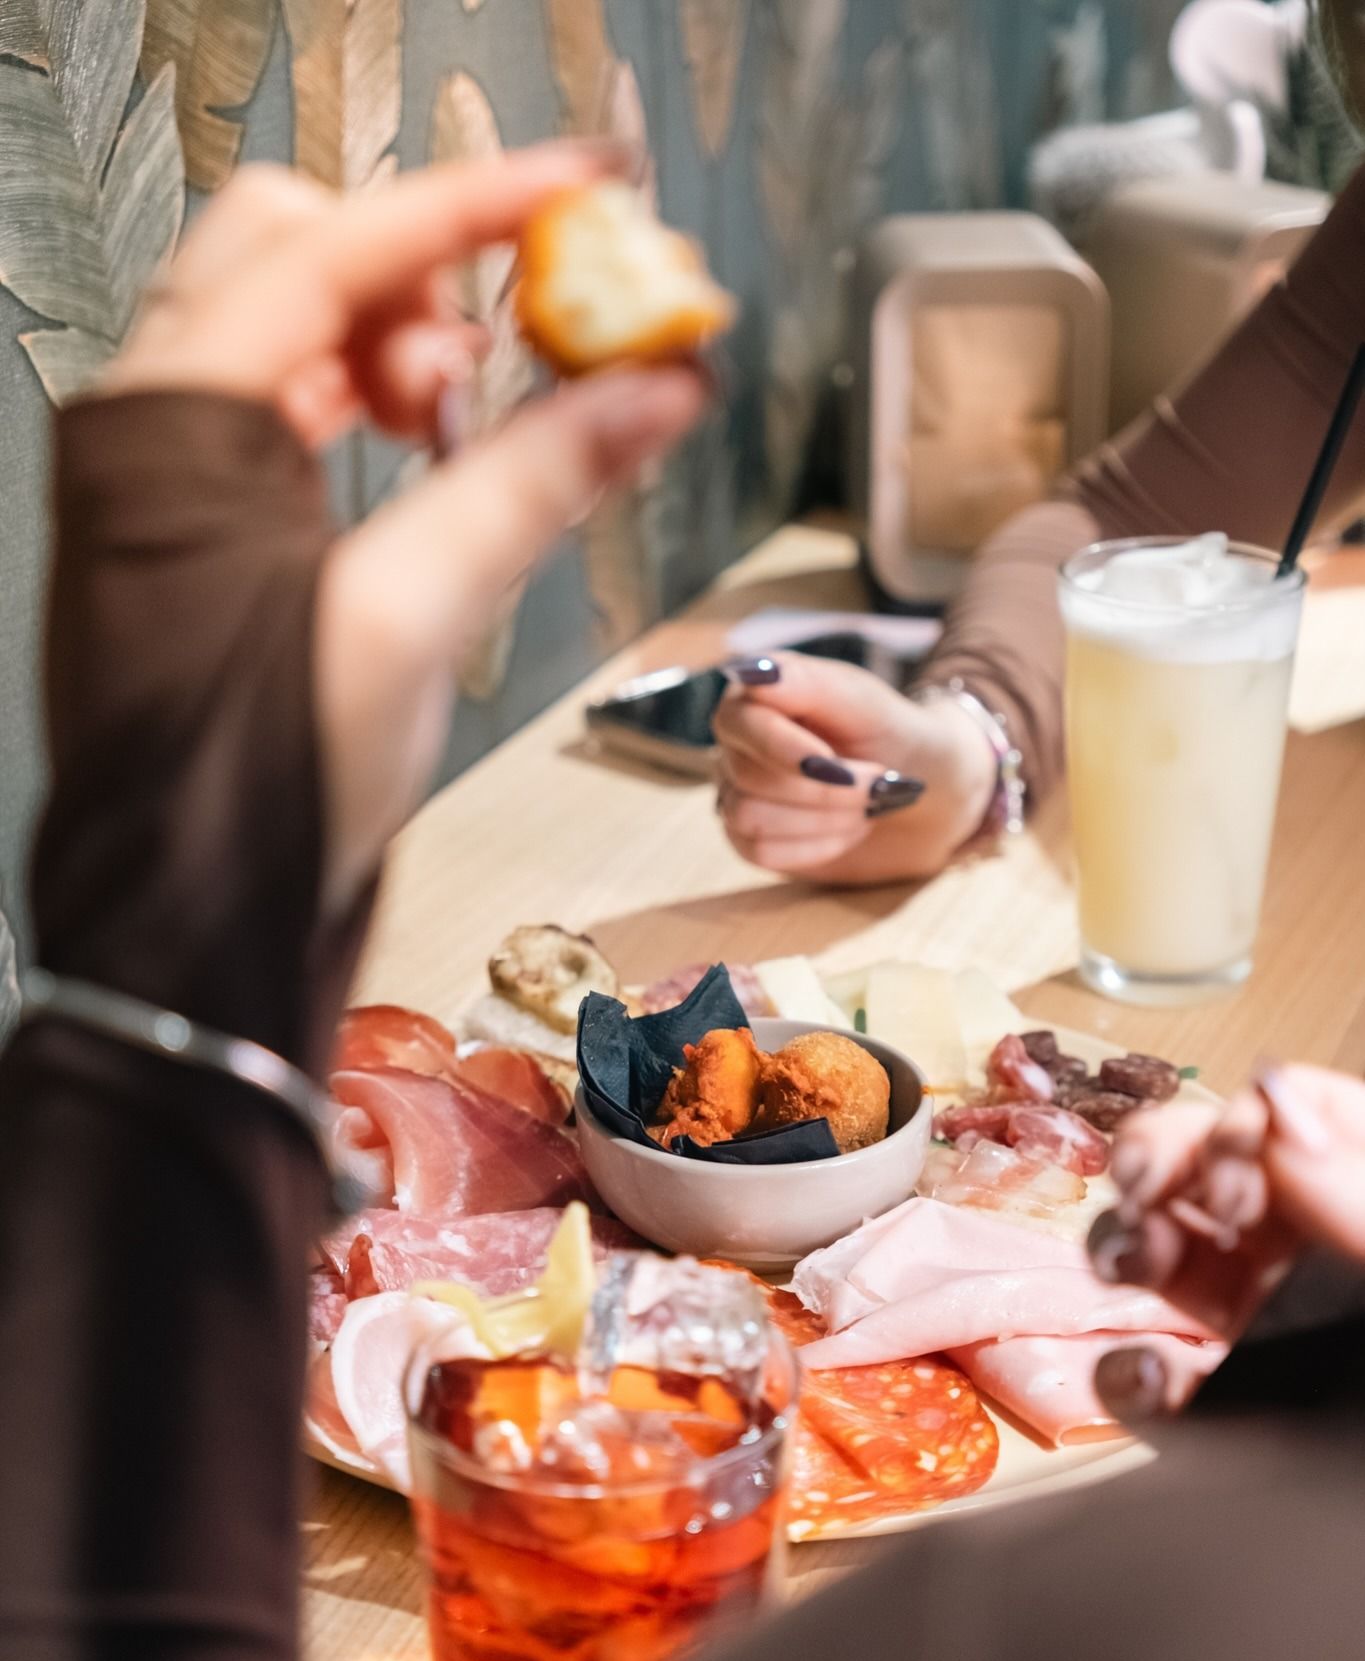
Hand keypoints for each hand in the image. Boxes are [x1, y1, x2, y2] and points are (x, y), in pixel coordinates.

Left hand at [102, 146, 709, 912]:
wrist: (192, 918)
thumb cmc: (255, 786)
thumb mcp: (410, 616)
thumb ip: (530, 481)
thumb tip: (651, 390)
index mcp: (173, 422)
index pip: (340, 249)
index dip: (477, 205)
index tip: (583, 188)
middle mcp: (153, 427)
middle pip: (295, 254)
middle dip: (424, 271)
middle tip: (528, 329)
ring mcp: (170, 476)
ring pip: (292, 328)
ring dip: (402, 341)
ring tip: (482, 414)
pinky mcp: (202, 528)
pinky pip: (288, 410)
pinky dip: (373, 406)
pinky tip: (437, 455)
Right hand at [713, 653, 998, 884]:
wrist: (928, 794)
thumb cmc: (895, 736)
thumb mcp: (865, 703)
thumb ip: (808, 683)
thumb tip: (748, 672)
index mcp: (758, 694)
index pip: (739, 723)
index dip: (785, 750)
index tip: (839, 766)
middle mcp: (739, 742)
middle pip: (746, 777)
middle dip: (823, 790)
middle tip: (875, 784)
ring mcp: (739, 791)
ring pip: (749, 818)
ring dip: (823, 819)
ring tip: (863, 806)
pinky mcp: (751, 837)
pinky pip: (759, 851)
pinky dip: (815, 846)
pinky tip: (845, 830)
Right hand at [1088, 1063, 1364, 1418]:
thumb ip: (1362, 1204)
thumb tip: (1277, 1111)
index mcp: (1360, 1197)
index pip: (1297, 1110)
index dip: (1251, 1118)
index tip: (1241, 1163)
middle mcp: (1310, 1251)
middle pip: (1205, 1161)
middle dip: (1160, 1159)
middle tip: (1150, 1190)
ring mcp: (1262, 1326)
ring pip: (1159, 1249)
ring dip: (1124, 1239)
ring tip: (1133, 1259)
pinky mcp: (1225, 1408)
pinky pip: (1148, 1371)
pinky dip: (1128, 1368)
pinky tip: (1155, 1376)